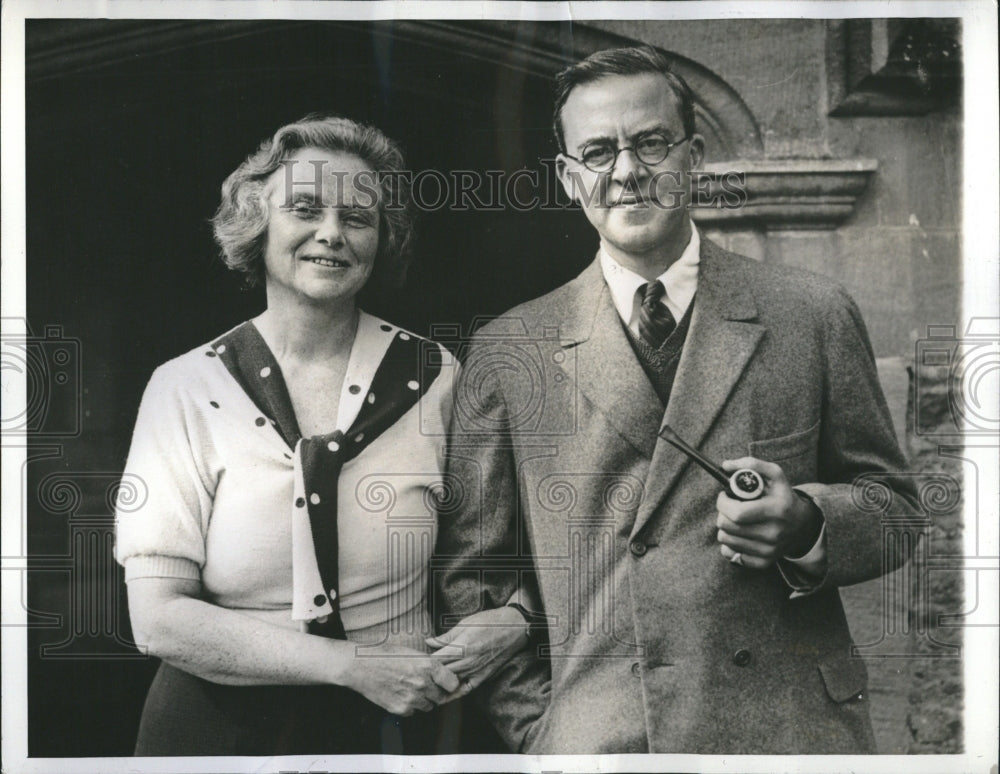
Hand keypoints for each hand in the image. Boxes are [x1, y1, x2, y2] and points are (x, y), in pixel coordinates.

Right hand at [341, 645, 460, 715]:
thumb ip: (429, 663)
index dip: (449, 683)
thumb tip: (444, 672)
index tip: (446, 682)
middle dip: (436, 692)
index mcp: (428, 666)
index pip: (453, 683)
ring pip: (428, 706)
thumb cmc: (385, 655)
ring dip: (423, 700)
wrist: (360, 666)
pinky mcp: (400, 709)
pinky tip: (400, 694)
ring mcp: (412, 698)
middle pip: (441, 697)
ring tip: (411, 688)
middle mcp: (422, 683)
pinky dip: (410, 706)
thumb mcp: (412, 652)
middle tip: (426, 686)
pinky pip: (413, 712)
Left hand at [425, 607, 527, 693]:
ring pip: (452, 682)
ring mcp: (477, 671)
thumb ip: (446, 636)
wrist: (514, 627)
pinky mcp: (484, 676)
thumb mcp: (465, 623)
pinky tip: (446, 692)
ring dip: (440, 682)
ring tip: (427, 682)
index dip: (424, 661)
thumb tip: (428, 642)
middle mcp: (469, 662)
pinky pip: (467, 688)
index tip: (416, 660)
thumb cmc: (489, 622)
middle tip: (418, 672)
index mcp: (462, 647)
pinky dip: (455, 692)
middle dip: (429, 673)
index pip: (436, 660)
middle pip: (442, 673)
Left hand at [715, 457, 822, 569]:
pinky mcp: (764, 562)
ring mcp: (769, 551)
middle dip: (722, 513)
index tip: (724, 496)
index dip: (723, 503)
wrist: (802, 525)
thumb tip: (726, 465)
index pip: (736, 513)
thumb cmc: (782, 496)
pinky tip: (739, 534)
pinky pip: (730, 555)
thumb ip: (751, 464)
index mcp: (777, 510)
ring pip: (725, 540)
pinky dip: (729, 544)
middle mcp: (774, 533)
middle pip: (727, 527)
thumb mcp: (774, 475)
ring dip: (725, 527)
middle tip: (729, 507)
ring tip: (736, 519)